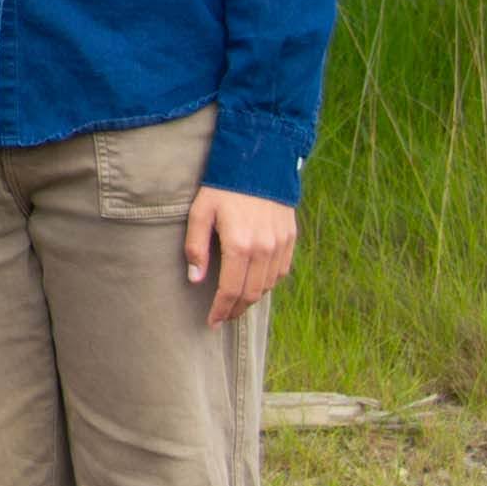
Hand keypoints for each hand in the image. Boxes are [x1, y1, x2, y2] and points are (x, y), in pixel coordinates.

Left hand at [183, 185, 297, 324]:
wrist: (258, 162)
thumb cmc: (222, 187)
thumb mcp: (200, 212)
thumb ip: (196, 247)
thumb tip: (196, 279)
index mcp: (240, 246)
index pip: (231, 290)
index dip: (220, 310)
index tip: (211, 322)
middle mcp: (264, 250)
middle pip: (251, 294)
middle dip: (235, 310)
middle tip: (222, 317)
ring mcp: (281, 246)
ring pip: (268, 286)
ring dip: (252, 299)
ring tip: (235, 303)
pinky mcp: (290, 239)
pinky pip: (281, 272)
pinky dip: (268, 283)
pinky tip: (255, 284)